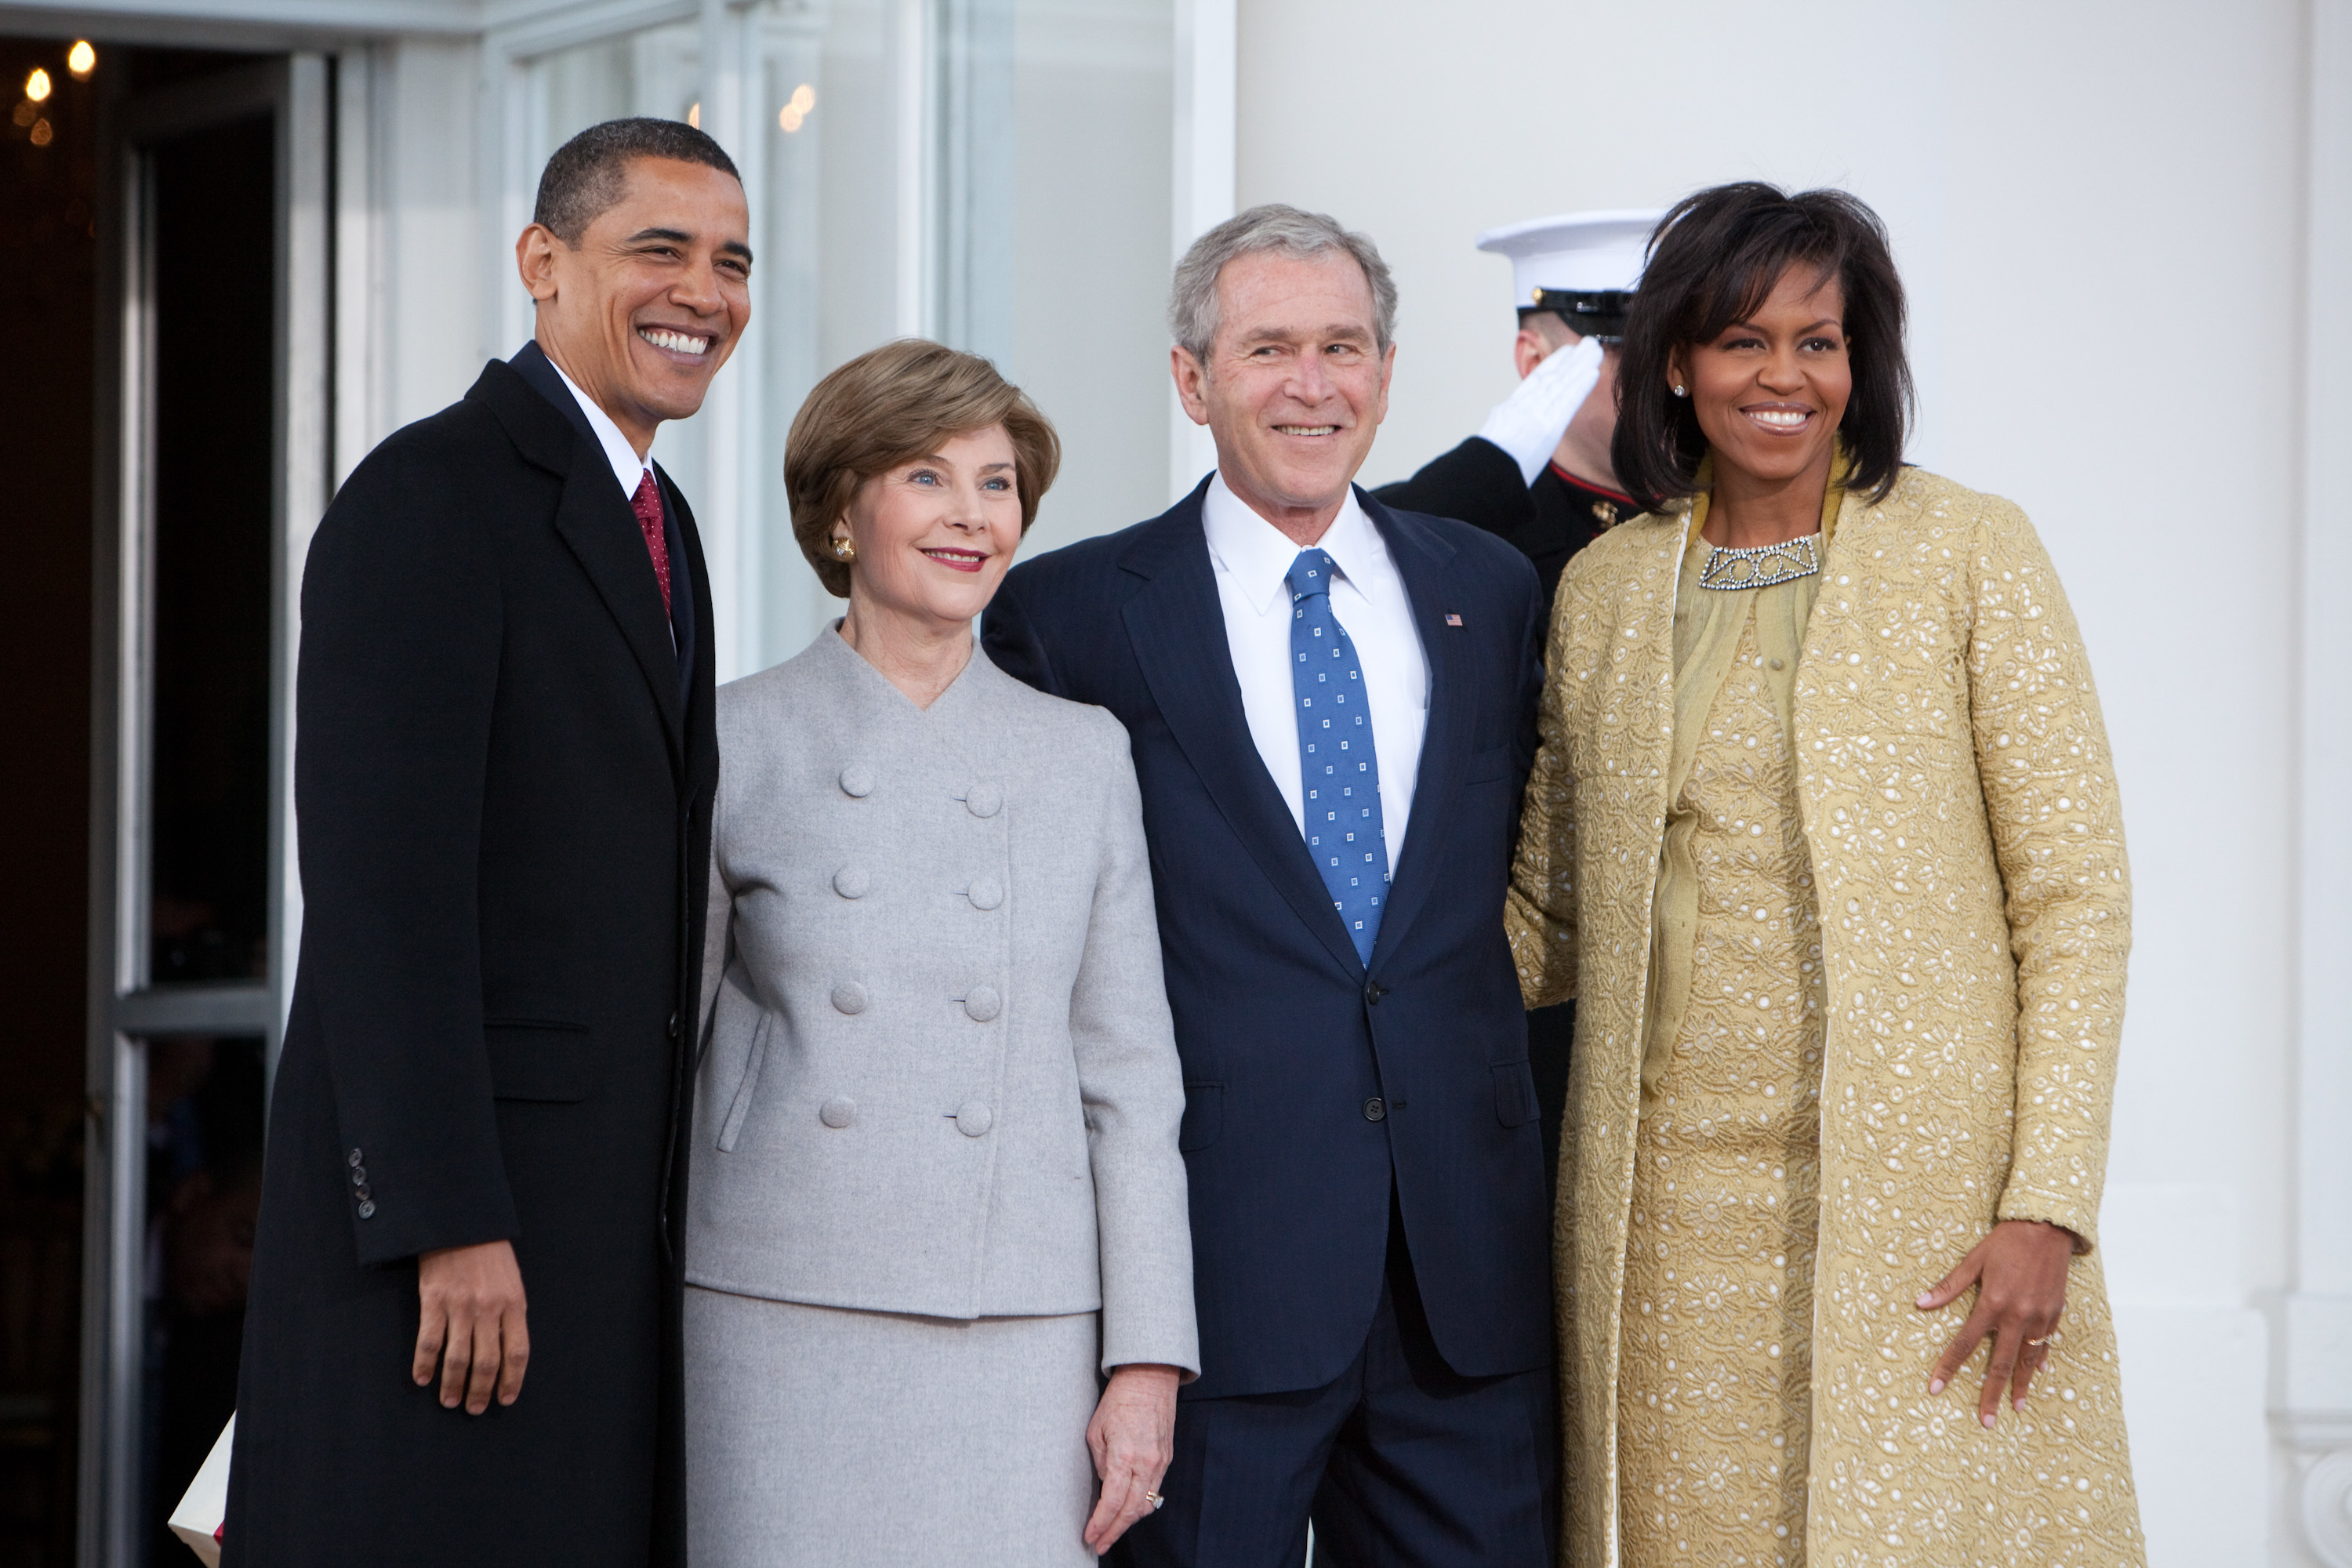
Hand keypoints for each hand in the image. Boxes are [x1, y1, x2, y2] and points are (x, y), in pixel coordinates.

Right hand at [413, 1239, 528, 1413]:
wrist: (460, 1220)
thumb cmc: (489, 1250)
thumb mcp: (512, 1278)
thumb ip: (510, 1311)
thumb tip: (506, 1347)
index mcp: (515, 1302)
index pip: (517, 1352)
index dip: (511, 1380)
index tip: (506, 1399)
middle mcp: (490, 1308)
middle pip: (487, 1361)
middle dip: (481, 1390)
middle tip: (474, 1408)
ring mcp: (461, 1305)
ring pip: (458, 1357)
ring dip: (453, 1384)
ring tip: (450, 1401)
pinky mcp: (434, 1300)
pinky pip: (429, 1341)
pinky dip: (424, 1364)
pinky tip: (422, 1378)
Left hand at [1082, 1363, 1178, 1552]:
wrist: (1149, 1378)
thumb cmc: (1119, 1400)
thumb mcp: (1096, 1430)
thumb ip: (1101, 1463)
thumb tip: (1106, 1486)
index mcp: (1124, 1455)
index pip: (1112, 1502)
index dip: (1100, 1524)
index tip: (1090, 1536)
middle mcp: (1146, 1463)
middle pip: (1132, 1511)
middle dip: (1114, 1531)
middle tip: (1099, 1544)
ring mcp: (1160, 1462)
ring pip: (1147, 1505)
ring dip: (1128, 1522)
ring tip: (1111, 1531)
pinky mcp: (1166, 1458)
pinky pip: (1154, 1491)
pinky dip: (1141, 1505)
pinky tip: (1128, 1510)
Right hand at [1476, 334, 1604, 484]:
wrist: (1484, 475)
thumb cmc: (1486, 467)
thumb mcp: (1490, 442)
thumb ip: (1499, 429)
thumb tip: (1497, 423)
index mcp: (1510, 412)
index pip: (1535, 384)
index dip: (1551, 366)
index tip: (1565, 354)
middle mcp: (1524, 408)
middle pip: (1552, 378)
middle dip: (1571, 360)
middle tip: (1588, 343)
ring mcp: (1536, 415)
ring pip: (1562, 384)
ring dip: (1581, 365)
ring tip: (1595, 350)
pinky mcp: (1548, 427)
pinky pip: (1568, 403)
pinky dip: (1581, 387)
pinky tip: (1593, 373)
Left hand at [1915, 1219, 2076, 1426]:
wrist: (2047, 1228)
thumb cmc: (2006, 1242)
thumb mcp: (1974, 1260)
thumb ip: (1949, 1286)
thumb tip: (1920, 1303)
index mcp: (1992, 1304)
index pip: (1965, 1343)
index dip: (1948, 1367)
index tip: (1936, 1387)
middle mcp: (2017, 1316)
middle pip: (2000, 1363)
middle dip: (1991, 1393)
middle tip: (1986, 1421)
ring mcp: (2039, 1317)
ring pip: (2027, 1359)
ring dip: (2020, 1386)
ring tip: (2014, 1407)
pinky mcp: (2055, 1313)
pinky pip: (2046, 1343)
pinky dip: (2040, 1360)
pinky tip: (2037, 1375)